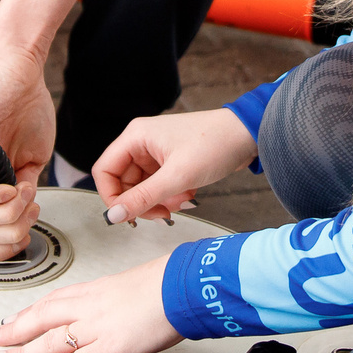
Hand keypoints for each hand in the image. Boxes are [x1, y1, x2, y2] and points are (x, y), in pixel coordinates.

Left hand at [0, 44, 56, 258]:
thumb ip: (27, 190)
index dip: (5, 248)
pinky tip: (12, 187)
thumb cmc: (27, 111)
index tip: (26, 235)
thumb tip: (25, 214)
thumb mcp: (35, 162)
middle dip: (10, 236)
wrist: (21, 77)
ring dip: (7, 216)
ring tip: (24, 195)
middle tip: (29, 215)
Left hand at [0, 254, 178, 352]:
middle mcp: (87, 307)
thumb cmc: (165, 285)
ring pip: (48, 341)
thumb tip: (109, 317)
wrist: (182, 286)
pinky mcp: (109, 348)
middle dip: (11, 332)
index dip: (25, 315)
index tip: (9, 323)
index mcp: (93, 290)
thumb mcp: (129, 287)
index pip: (50, 303)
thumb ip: (111, 304)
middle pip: (39, 319)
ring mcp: (95, 327)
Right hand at [93, 108, 258, 224]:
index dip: (111, 197)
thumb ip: (143, 198)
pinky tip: (187, 196)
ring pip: (142, 188)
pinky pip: (158, 186)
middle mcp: (141, 143)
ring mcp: (156, 153)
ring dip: (158, 201)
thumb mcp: (177, 177)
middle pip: (124, 183)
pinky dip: (170, 196)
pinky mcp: (170, 162)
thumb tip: (114, 216)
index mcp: (136, 137)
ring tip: (180, 202)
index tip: (127, 216)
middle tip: (162, 214)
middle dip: (142, 202)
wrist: (248, 136)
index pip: (105, 171)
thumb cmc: (215, 144)